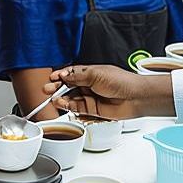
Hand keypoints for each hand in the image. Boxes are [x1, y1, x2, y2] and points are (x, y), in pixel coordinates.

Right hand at [46, 65, 160, 119]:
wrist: (135, 97)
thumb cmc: (121, 81)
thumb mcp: (95, 74)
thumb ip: (77, 76)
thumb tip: (64, 75)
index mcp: (90, 73)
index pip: (71, 74)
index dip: (61, 76)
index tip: (52, 77)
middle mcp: (89, 85)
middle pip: (68, 87)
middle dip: (57, 88)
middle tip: (47, 89)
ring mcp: (91, 97)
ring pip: (71, 98)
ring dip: (61, 98)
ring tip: (53, 98)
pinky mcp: (93, 109)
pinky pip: (77, 108)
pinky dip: (69, 107)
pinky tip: (63, 104)